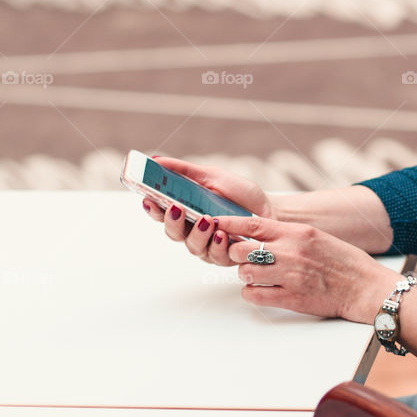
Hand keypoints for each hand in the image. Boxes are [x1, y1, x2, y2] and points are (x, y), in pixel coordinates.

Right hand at [141, 156, 274, 267]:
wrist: (269, 209)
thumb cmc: (240, 193)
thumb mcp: (212, 176)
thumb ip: (184, 171)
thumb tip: (156, 159)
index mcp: (186, 211)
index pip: (162, 213)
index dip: (152, 208)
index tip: (148, 198)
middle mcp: (193, 232)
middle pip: (173, 233)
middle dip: (172, 222)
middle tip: (176, 208)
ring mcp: (208, 246)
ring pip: (193, 247)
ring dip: (198, 233)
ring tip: (206, 219)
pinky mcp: (226, 257)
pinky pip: (217, 256)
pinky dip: (218, 245)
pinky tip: (223, 234)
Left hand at [217, 213, 398, 321]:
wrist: (364, 287)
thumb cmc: (342, 261)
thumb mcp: (315, 236)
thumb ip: (288, 234)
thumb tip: (260, 232)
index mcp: (297, 232)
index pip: (253, 224)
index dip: (230, 224)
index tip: (215, 223)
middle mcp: (291, 252)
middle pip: (242, 249)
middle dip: (237, 254)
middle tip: (244, 257)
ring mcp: (290, 276)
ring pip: (245, 273)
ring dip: (246, 274)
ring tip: (258, 275)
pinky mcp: (291, 299)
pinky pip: (255, 295)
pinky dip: (253, 293)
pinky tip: (263, 290)